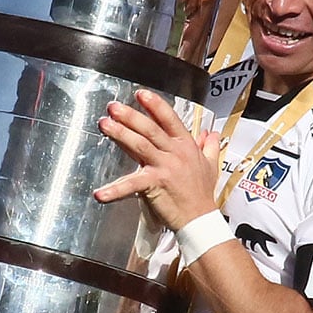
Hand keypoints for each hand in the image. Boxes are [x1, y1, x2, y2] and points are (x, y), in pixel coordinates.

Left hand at [92, 91, 223, 231]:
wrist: (201, 219)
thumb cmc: (203, 194)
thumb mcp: (211, 166)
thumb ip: (210, 147)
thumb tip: (212, 133)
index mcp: (186, 145)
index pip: (170, 119)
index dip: (155, 105)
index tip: (141, 94)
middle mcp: (175, 152)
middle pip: (150, 129)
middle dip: (130, 116)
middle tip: (113, 107)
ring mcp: (165, 167)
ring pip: (140, 145)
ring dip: (120, 133)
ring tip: (104, 124)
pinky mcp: (156, 184)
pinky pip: (132, 184)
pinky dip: (115, 189)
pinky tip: (100, 193)